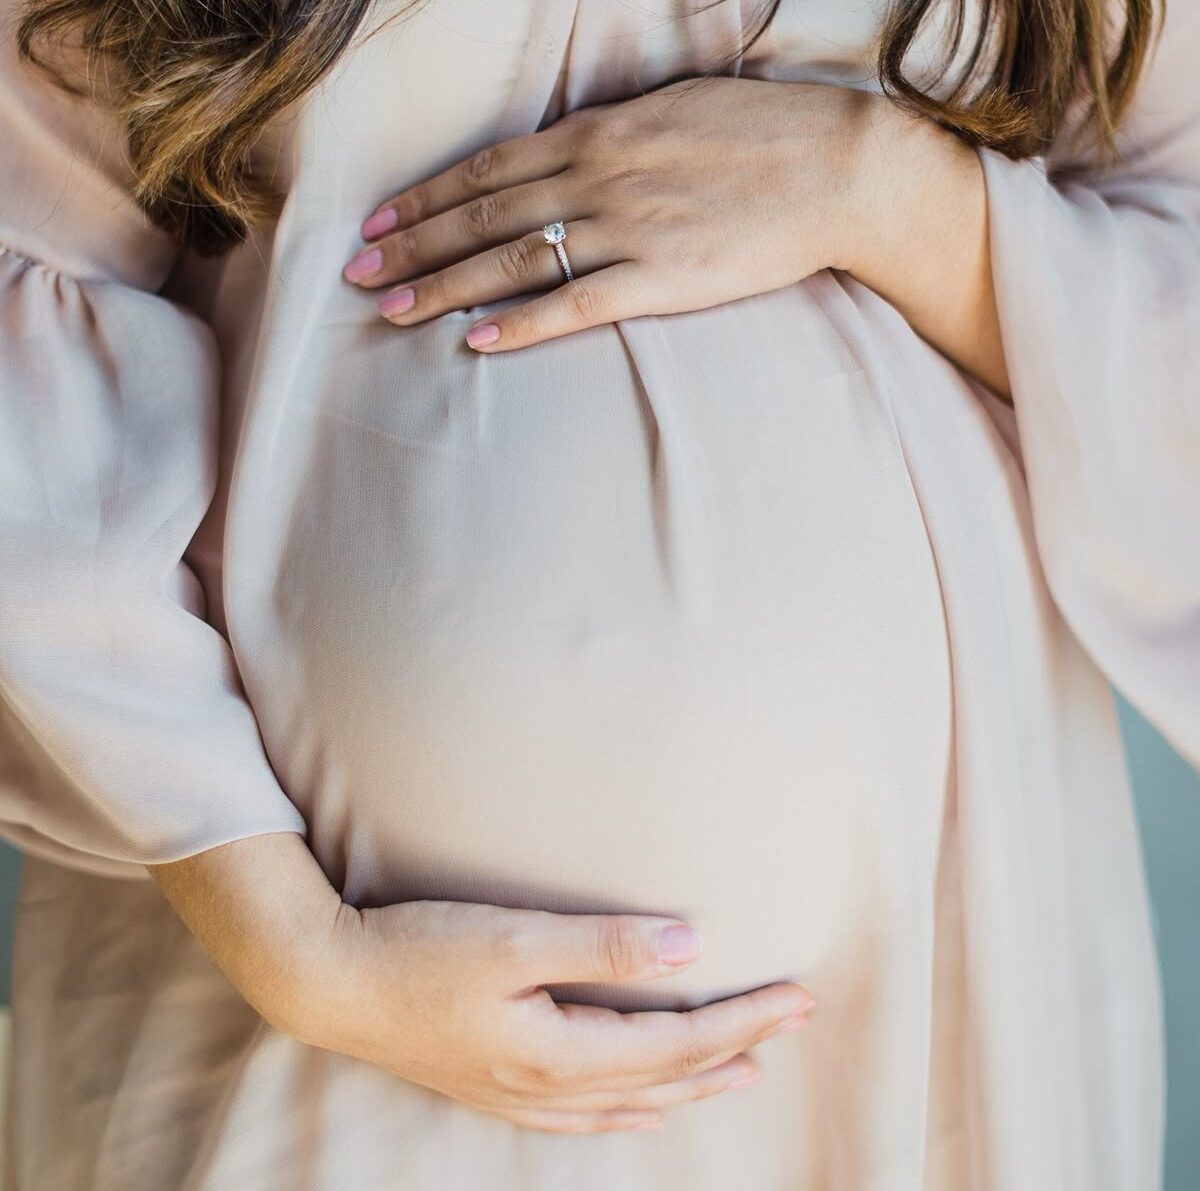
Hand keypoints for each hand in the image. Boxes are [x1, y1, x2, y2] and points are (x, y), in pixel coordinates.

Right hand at [302, 898, 814, 1133]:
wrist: (332, 985)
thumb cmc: (420, 952)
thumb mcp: (515, 940)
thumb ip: (604, 947)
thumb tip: (688, 948)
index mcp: (561, 1051)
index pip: (678, 1042)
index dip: (744, 1020)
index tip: (798, 998)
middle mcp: (549, 1087)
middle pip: (665, 1075)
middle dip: (735, 1048)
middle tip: (793, 1021)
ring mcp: (520, 1094)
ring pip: (632, 1099)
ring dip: (692, 1083)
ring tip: (740, 1072)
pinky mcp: (496, 1085)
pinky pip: (585, 1113)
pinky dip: (630, 1107)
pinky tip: (638, 1106)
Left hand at [342, 76, 878, 351]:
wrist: (836, 166)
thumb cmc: (761, 134)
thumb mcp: (673, 109)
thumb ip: (611, 135)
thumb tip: (569, 152)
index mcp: (597, 133)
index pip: (487, 170)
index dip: (427, 198)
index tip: (380, 220)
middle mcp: (596, 176)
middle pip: (481, 215)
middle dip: (411, 245)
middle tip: (356, 273)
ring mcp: (625, 228)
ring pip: (511, 260)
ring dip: (444, 286)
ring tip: (392, 309)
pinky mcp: (659, 279)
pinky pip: (574, 304)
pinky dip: (521, 323)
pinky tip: (476, 342)